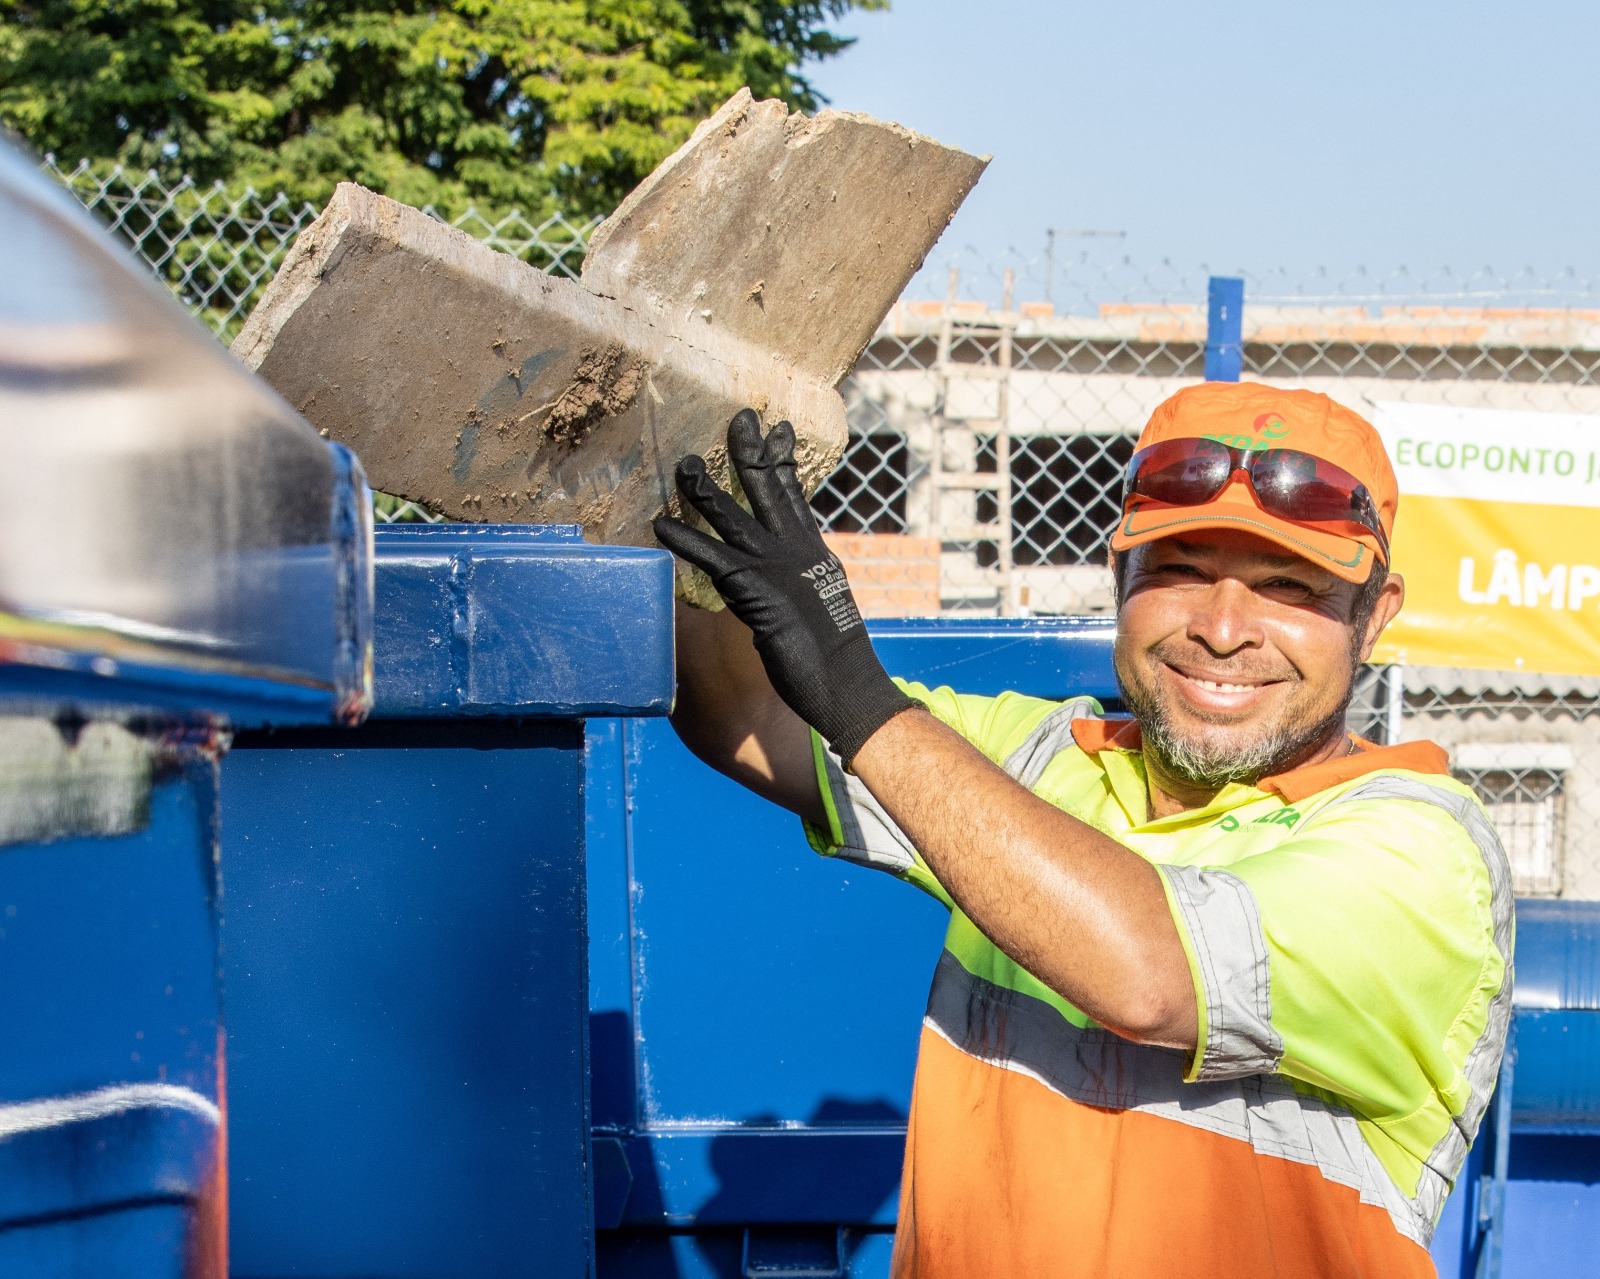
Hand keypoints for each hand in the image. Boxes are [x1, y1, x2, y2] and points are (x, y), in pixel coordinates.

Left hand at [653, 409, 918, 766]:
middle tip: (740, 417)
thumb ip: (801, 588)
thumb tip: (792, 589)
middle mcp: (797, 551)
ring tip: (683, 464)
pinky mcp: (757, 592)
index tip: (780, 430)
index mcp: (814, 553)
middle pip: (770, 487)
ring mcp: (777, 568)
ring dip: (704, 488)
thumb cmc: (835, 658)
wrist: (848, 685)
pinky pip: (712, 558)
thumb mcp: (819, 608)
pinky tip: (661, 525)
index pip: (796, 495)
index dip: (784, 460)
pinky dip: (685, 539)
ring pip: (734, 515)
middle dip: (752, 450)